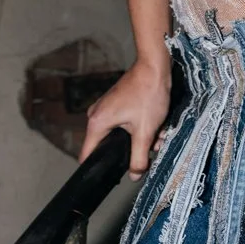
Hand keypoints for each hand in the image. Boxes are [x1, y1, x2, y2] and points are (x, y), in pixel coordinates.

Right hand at [80, 58, 171, 180]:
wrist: (155, 66)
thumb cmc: (148, 94)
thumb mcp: (145, 131)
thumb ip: (138, 157)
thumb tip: (135, 176)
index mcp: (96, 123)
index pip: (87, 155)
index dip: (97, 169)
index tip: (109, 177)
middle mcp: (96, 116)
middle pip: (108, 146)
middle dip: (130, 152)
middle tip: (148, 151)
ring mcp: (106, 109)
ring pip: (121, 135)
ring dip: (140, 139)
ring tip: (157, 136)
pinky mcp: (117, 104)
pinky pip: (125, 124)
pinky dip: (140, 128)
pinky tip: (156, 127)